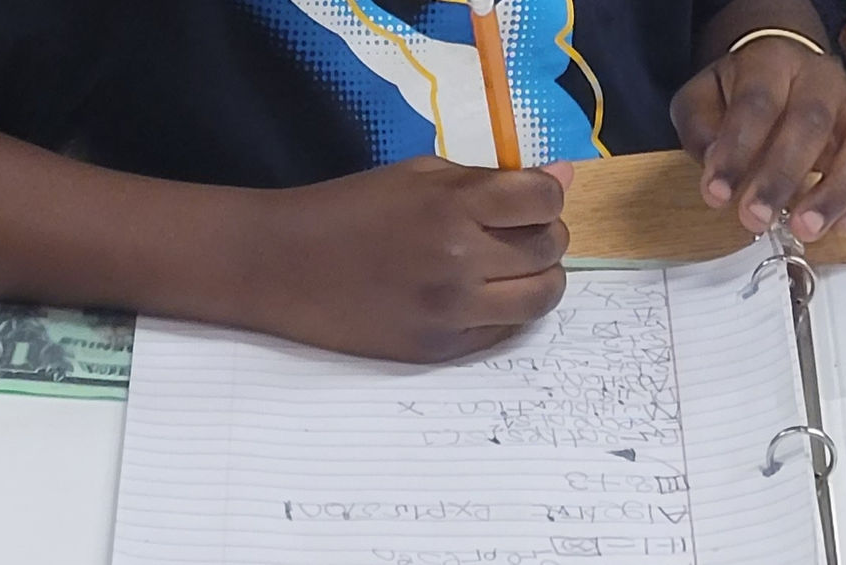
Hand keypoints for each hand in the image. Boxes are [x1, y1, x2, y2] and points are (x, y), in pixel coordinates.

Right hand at [245, 156, 571, 362]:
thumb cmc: (351, 209)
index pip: (545, 199)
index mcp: (453, 204)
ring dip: (539, 278)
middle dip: (544, 234)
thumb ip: (492, 178)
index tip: (531, 197)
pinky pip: (506, 331)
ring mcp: (452, 309)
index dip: (548, 194)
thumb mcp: (419, 175)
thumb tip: (562, 176)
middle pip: (551, 247)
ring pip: (543, 297)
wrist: (282, 265)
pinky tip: (479, 295)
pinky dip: (506, 310)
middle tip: (516, 232)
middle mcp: (460, 258)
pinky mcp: (441, 348)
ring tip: (509, 268)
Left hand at [670, 36, 845, 241]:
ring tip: (807, 229)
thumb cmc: (742, 95)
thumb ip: (701, 130)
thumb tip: (716, 169)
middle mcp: (823, 79)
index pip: (757, 103)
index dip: (737, 151)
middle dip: (782, 177)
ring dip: (837, 193)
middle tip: (756, 218)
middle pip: (812, 122)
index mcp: (773, 62)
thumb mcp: (702, 100)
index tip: (717, 193)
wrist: (783, 75)